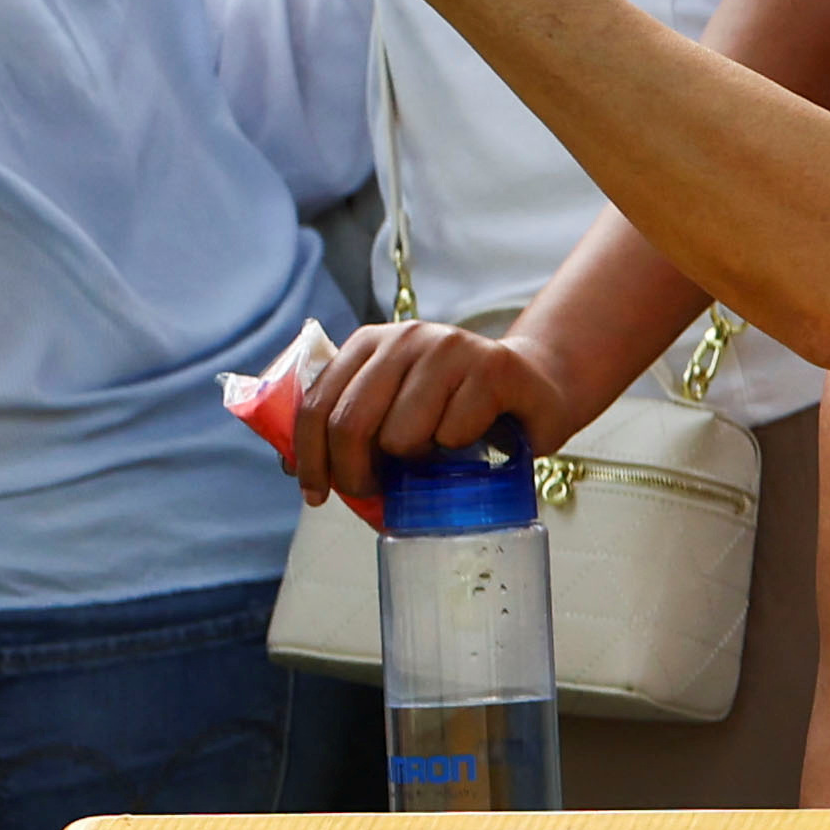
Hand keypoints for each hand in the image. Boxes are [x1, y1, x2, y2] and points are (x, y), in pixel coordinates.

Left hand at [286, 320, 583, 507]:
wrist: (537, 387)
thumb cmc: (455, 408)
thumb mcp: (393, 408)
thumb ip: (347, 423)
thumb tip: (292, 468)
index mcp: (371, 342)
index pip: (315, 405)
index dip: (310, 459)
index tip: (318, 494)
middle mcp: (407, 336)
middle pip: (350, 424)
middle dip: (355, 474)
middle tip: (375, 490)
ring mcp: (452, 347)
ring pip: (400, 436)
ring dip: (416, 460)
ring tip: (434, 452)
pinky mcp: (494, 367)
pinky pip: (452, 435)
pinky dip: (459, 452)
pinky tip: (474, 438)